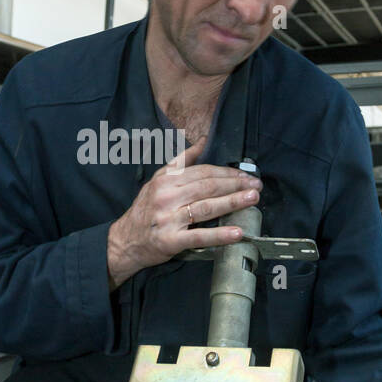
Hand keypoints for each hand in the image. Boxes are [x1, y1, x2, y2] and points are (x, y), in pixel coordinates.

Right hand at [106, 136, 261, 288]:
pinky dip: (220, 235)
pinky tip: (237, 233)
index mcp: (166, 180)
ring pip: (206, 207)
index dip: (227, 173)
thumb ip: (181, 161)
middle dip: (235, 185)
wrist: (125, 241)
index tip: (245, 175)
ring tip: (252, 199)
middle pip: (208, 187)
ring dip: (232, 202)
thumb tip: (203, 140)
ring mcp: (169, 218)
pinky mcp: (171, 240)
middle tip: (256, 185)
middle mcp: (167, 196)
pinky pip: (199, 236)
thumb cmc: (145, 210)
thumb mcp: (158, 180)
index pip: (203, 172)